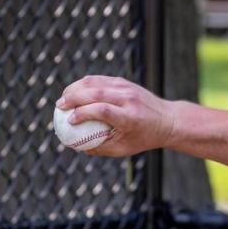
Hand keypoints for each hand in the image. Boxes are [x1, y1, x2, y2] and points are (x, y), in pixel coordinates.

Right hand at [57, 75, 178, 156]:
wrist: (168, 120)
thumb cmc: (144, 138)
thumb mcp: (125, 148)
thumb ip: (100, 148)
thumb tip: (76, 147)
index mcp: (129, 117)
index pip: (101, 111)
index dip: (82, 113)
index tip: (70, 120)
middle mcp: (128, 100)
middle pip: (95, 93)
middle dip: (73, 98)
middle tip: (59, 106)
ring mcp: (127, 88)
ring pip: (95, 83)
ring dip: (75, 88)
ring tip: (63, 98)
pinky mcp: (125, 82)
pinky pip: (100, 80)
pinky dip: (85, 84)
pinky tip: (75, 91)